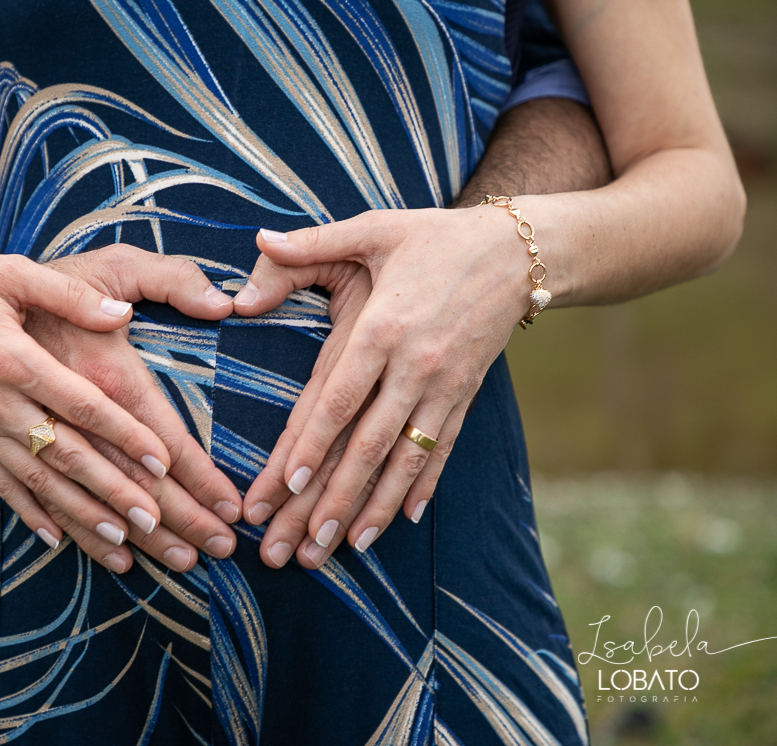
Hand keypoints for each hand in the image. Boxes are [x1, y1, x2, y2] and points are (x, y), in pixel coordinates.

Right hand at [0, 248, 238, 572]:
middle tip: (154, 523)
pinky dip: (29, 513)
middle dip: (112, 491)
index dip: (124, 434)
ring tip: (121, 544)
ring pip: (37, 480)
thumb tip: (123, 316)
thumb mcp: (12, 272)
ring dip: (80, 516)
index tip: (163, 463)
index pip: (80, 406)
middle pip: (65, 454)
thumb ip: (70, 296)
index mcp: (13, 358)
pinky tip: (58, 540)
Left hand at [233, 209, 529, 556]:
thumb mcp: (374, 229)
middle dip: (333, 497)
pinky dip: (422, 486)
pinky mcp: (465, 396)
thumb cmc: (435, 238)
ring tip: (345, 546)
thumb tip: (258, 240)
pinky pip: (442, 449)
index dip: (315, 442)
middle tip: (303, 543)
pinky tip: (401, 519)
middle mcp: (415, 365)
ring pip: (405, 458)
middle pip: (369, 443)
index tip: (289, 484)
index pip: (342, 397)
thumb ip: (311, 243)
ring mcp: (444, 386)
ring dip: (374, 506)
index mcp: (384, 327)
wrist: (518, 251)